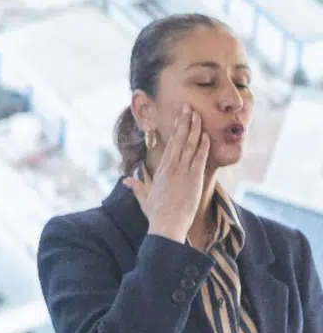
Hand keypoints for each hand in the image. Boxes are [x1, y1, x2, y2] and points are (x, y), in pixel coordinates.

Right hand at [123, 105, 209, 242]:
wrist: (166, 225)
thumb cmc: (156, 214)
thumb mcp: (144, 197)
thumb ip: (138, 186)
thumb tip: (127, 180)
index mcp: (161, 170)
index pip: (170, 145)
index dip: (176, 130)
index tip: (179, 117)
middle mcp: (171, 168)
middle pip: (179, 140)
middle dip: (184, 122)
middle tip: (189, 107)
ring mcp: (182, 172)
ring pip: (189, 146)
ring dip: (194, 129)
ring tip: (198, 115)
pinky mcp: (192, 179)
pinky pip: (198, 158)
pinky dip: (202, 146)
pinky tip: (205, 135)